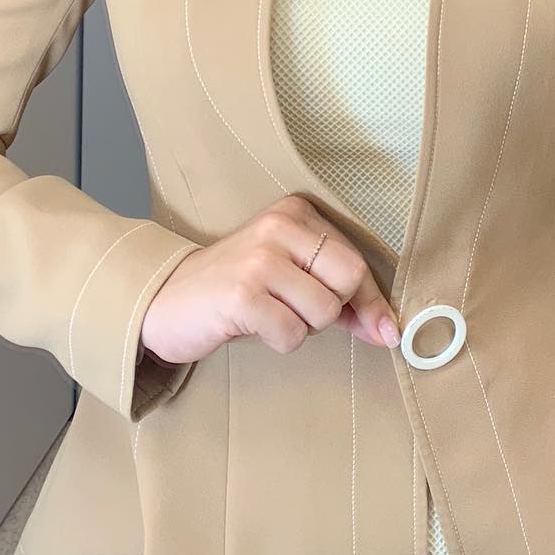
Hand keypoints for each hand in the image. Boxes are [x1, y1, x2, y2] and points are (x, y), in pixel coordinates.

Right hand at [140, 194, 401, 365]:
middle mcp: (279, 226)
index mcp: (296, 212)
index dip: (371, 300)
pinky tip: (252, 326)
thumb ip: (340, 296)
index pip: (357, 260)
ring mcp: (260, 259)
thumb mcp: (290, 277)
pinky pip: (292, 335)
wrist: (165, 299)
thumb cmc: (238, 289)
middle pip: (349, 280)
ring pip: (323, 312)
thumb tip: (389, 330)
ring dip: (302, 327)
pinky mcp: (242, 295)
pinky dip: (279, 341)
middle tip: (296, 312)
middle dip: (333, 311)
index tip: (385, 330)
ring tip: (269, 314)